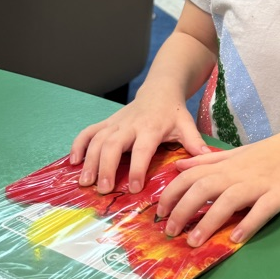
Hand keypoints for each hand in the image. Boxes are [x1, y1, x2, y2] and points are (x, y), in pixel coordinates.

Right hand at [69, 93, 208, 194]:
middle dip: (106, 167)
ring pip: (97, 140)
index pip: (142, 149)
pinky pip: (88, 132)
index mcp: (151, 128)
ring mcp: (115, 123)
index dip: (137, 168)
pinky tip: (73, 162)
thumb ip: (195, 142)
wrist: (160, 88)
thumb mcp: (186, 124)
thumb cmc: (174, 112)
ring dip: (89, 161)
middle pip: (112, 145)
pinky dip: (78, 145)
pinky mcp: (106, 122)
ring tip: (85, 182)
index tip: (134, 188)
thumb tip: (207, 159)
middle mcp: (129, 125)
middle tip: (103, 190)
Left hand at [157, 135, 279, 246]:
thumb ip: (204, 162)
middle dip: (183, 210)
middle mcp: (236, 174)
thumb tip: (176, 166)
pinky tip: (235, 238)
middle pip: (204, 188)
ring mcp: (257, 185)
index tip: (159, 213)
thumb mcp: (231, 155)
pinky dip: (248, 223)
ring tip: (194, 241)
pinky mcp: (277, 195)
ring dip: (209, 221)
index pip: (191, 177)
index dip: (172, 193)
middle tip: (171, 232)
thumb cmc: (261, 156)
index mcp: (223, 166)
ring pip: (229, 200)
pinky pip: (261, 210)